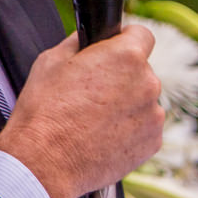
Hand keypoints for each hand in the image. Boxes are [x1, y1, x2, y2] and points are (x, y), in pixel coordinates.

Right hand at [0, 30, 164, 197]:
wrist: (44, 163)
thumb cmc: (44, 111)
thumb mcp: (52, 60)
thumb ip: (79, 42)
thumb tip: (88, 38)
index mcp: (126, 56)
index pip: (142, 34)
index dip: (125, 40)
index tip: (113, 50)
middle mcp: (148, 83)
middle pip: (140, 71)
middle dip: (121, 77)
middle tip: (91, 93)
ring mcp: (153, 115)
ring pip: (142, 101)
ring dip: (126, 105)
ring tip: (93, 120)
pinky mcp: (152, 142)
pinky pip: (144, 128)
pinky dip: (129, 130)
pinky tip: (102, 137)